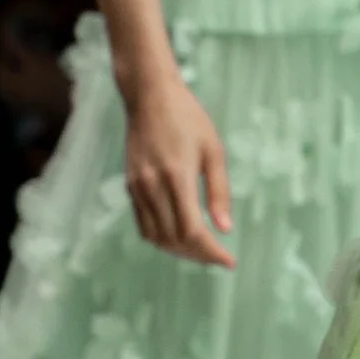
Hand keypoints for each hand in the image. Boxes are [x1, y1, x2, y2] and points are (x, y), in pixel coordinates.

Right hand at [123, 74, 234, 267]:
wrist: (149, 97)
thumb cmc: (188, 118)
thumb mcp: (213, 150)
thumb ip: (219, 191)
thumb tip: (225, 229)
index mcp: (177, 176)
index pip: (192, 231)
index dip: (211, 253)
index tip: (229, 262)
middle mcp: (152, 186)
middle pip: (174, 240)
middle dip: (199, 255)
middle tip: (219, 258)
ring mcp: (137, 188)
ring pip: (156, 237)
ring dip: (180, 251)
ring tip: (202, 251)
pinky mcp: (130, 186)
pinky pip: (144, 225)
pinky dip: (162, 238)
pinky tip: (180, 237)